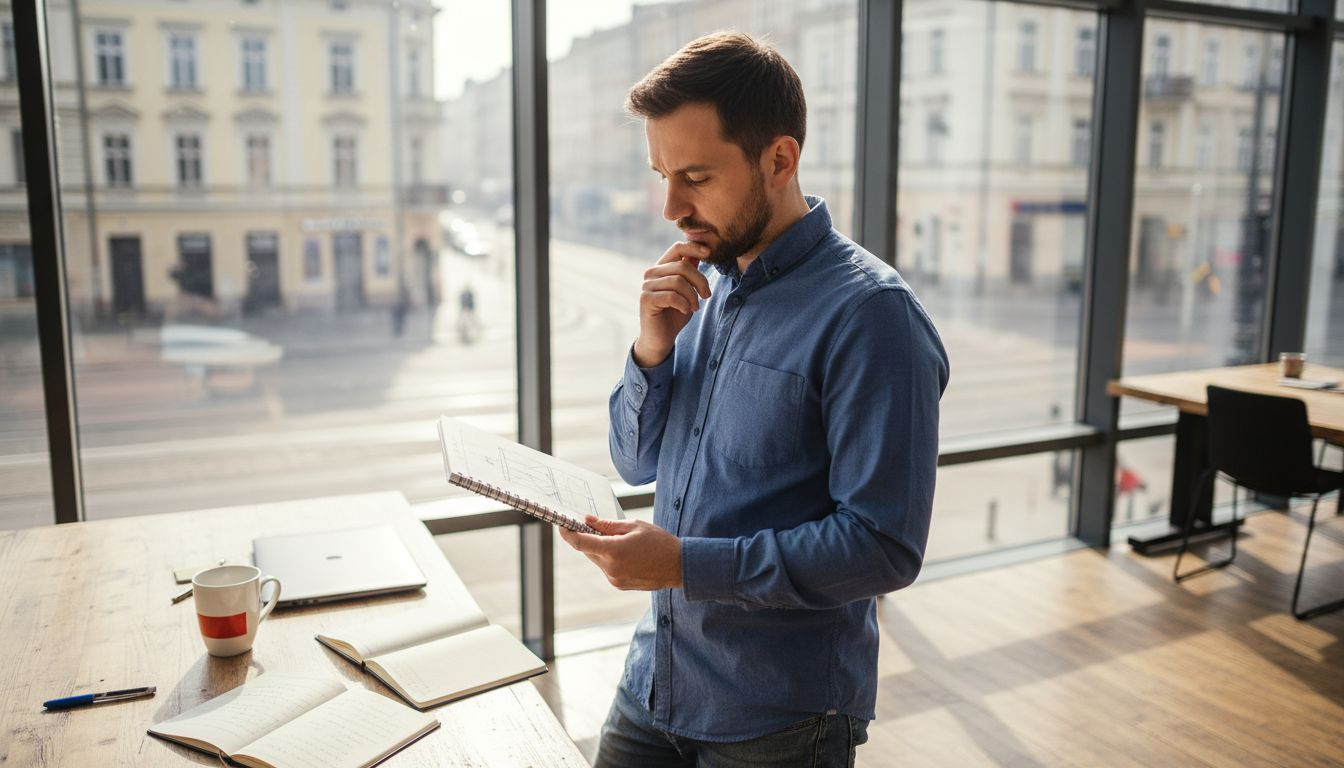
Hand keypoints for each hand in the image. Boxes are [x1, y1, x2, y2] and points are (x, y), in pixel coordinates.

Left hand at [558, 516, 682, 590]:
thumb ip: (607, 525)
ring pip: (597, 560)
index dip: (568, 534)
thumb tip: (587, 521)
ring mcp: (615, 579)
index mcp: (614, 551)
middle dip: (588, 538)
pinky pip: (607, 568)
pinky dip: (610, 558)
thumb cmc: (660, 542)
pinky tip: (626, 553)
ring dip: (601, 549)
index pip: (581, 543)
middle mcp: (611, 568)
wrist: (679, 566)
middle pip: (588, 551)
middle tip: (594, 526)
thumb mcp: (634, 526)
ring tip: (620, 540)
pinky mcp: (619, 585)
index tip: (563, 525)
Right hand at [633, 242, 712, 366]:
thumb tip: (701, 252)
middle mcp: (652, 273)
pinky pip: (671, 295)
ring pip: (678, 281)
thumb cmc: (675, 314)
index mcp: (662, 268)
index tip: (709, 253)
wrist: (661, 338)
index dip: (694, 247)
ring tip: (695, 307)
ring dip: (692, 296)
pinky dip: (683, 304)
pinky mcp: (646, 299)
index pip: (677, 248)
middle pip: (682, 266)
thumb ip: (691, 273)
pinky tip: (685, 311)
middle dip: (700, 281)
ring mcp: (647, 285)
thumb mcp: (688, 291)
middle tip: (706, 296)